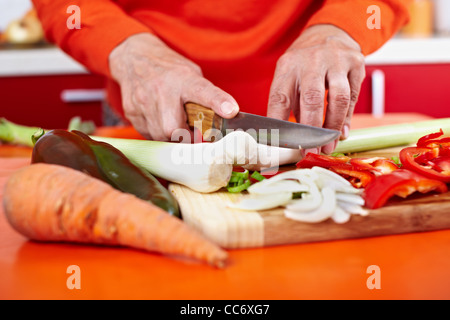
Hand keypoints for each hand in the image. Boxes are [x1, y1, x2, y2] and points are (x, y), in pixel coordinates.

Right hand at [109, 33, 238, 140]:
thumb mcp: (191, 75)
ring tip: (174, 124)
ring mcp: (143, 101)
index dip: (218, 102)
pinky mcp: (131, 111)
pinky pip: (147, 134)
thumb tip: (223, 118)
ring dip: (171, 137)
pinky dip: (156, 133)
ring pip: (159, 135)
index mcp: (183, 79)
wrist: (134, 58)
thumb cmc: (169, 71)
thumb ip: (204, 96)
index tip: (231, 111)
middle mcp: (162, 90)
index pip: (203, 91)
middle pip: (172, 128)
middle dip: (184, 137)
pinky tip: (159, 122)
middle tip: (190, 133)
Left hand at [267, 24, 364, 153]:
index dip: (280, 124)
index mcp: (288, 66)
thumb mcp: (290, 77)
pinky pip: (353, 96)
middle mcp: (311, 60)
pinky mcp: (356, 64)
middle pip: (312, 99)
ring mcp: (336, 60)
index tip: (284, 145)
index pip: (280, 98)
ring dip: (333, 127)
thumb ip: (291, 105)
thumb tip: (290, 139)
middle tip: (312, 151)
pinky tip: (342, 133)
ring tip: (329, 146)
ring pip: (338, 99)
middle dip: (312, 131)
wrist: (329, 34)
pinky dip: (347, 118)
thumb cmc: (304, 65)